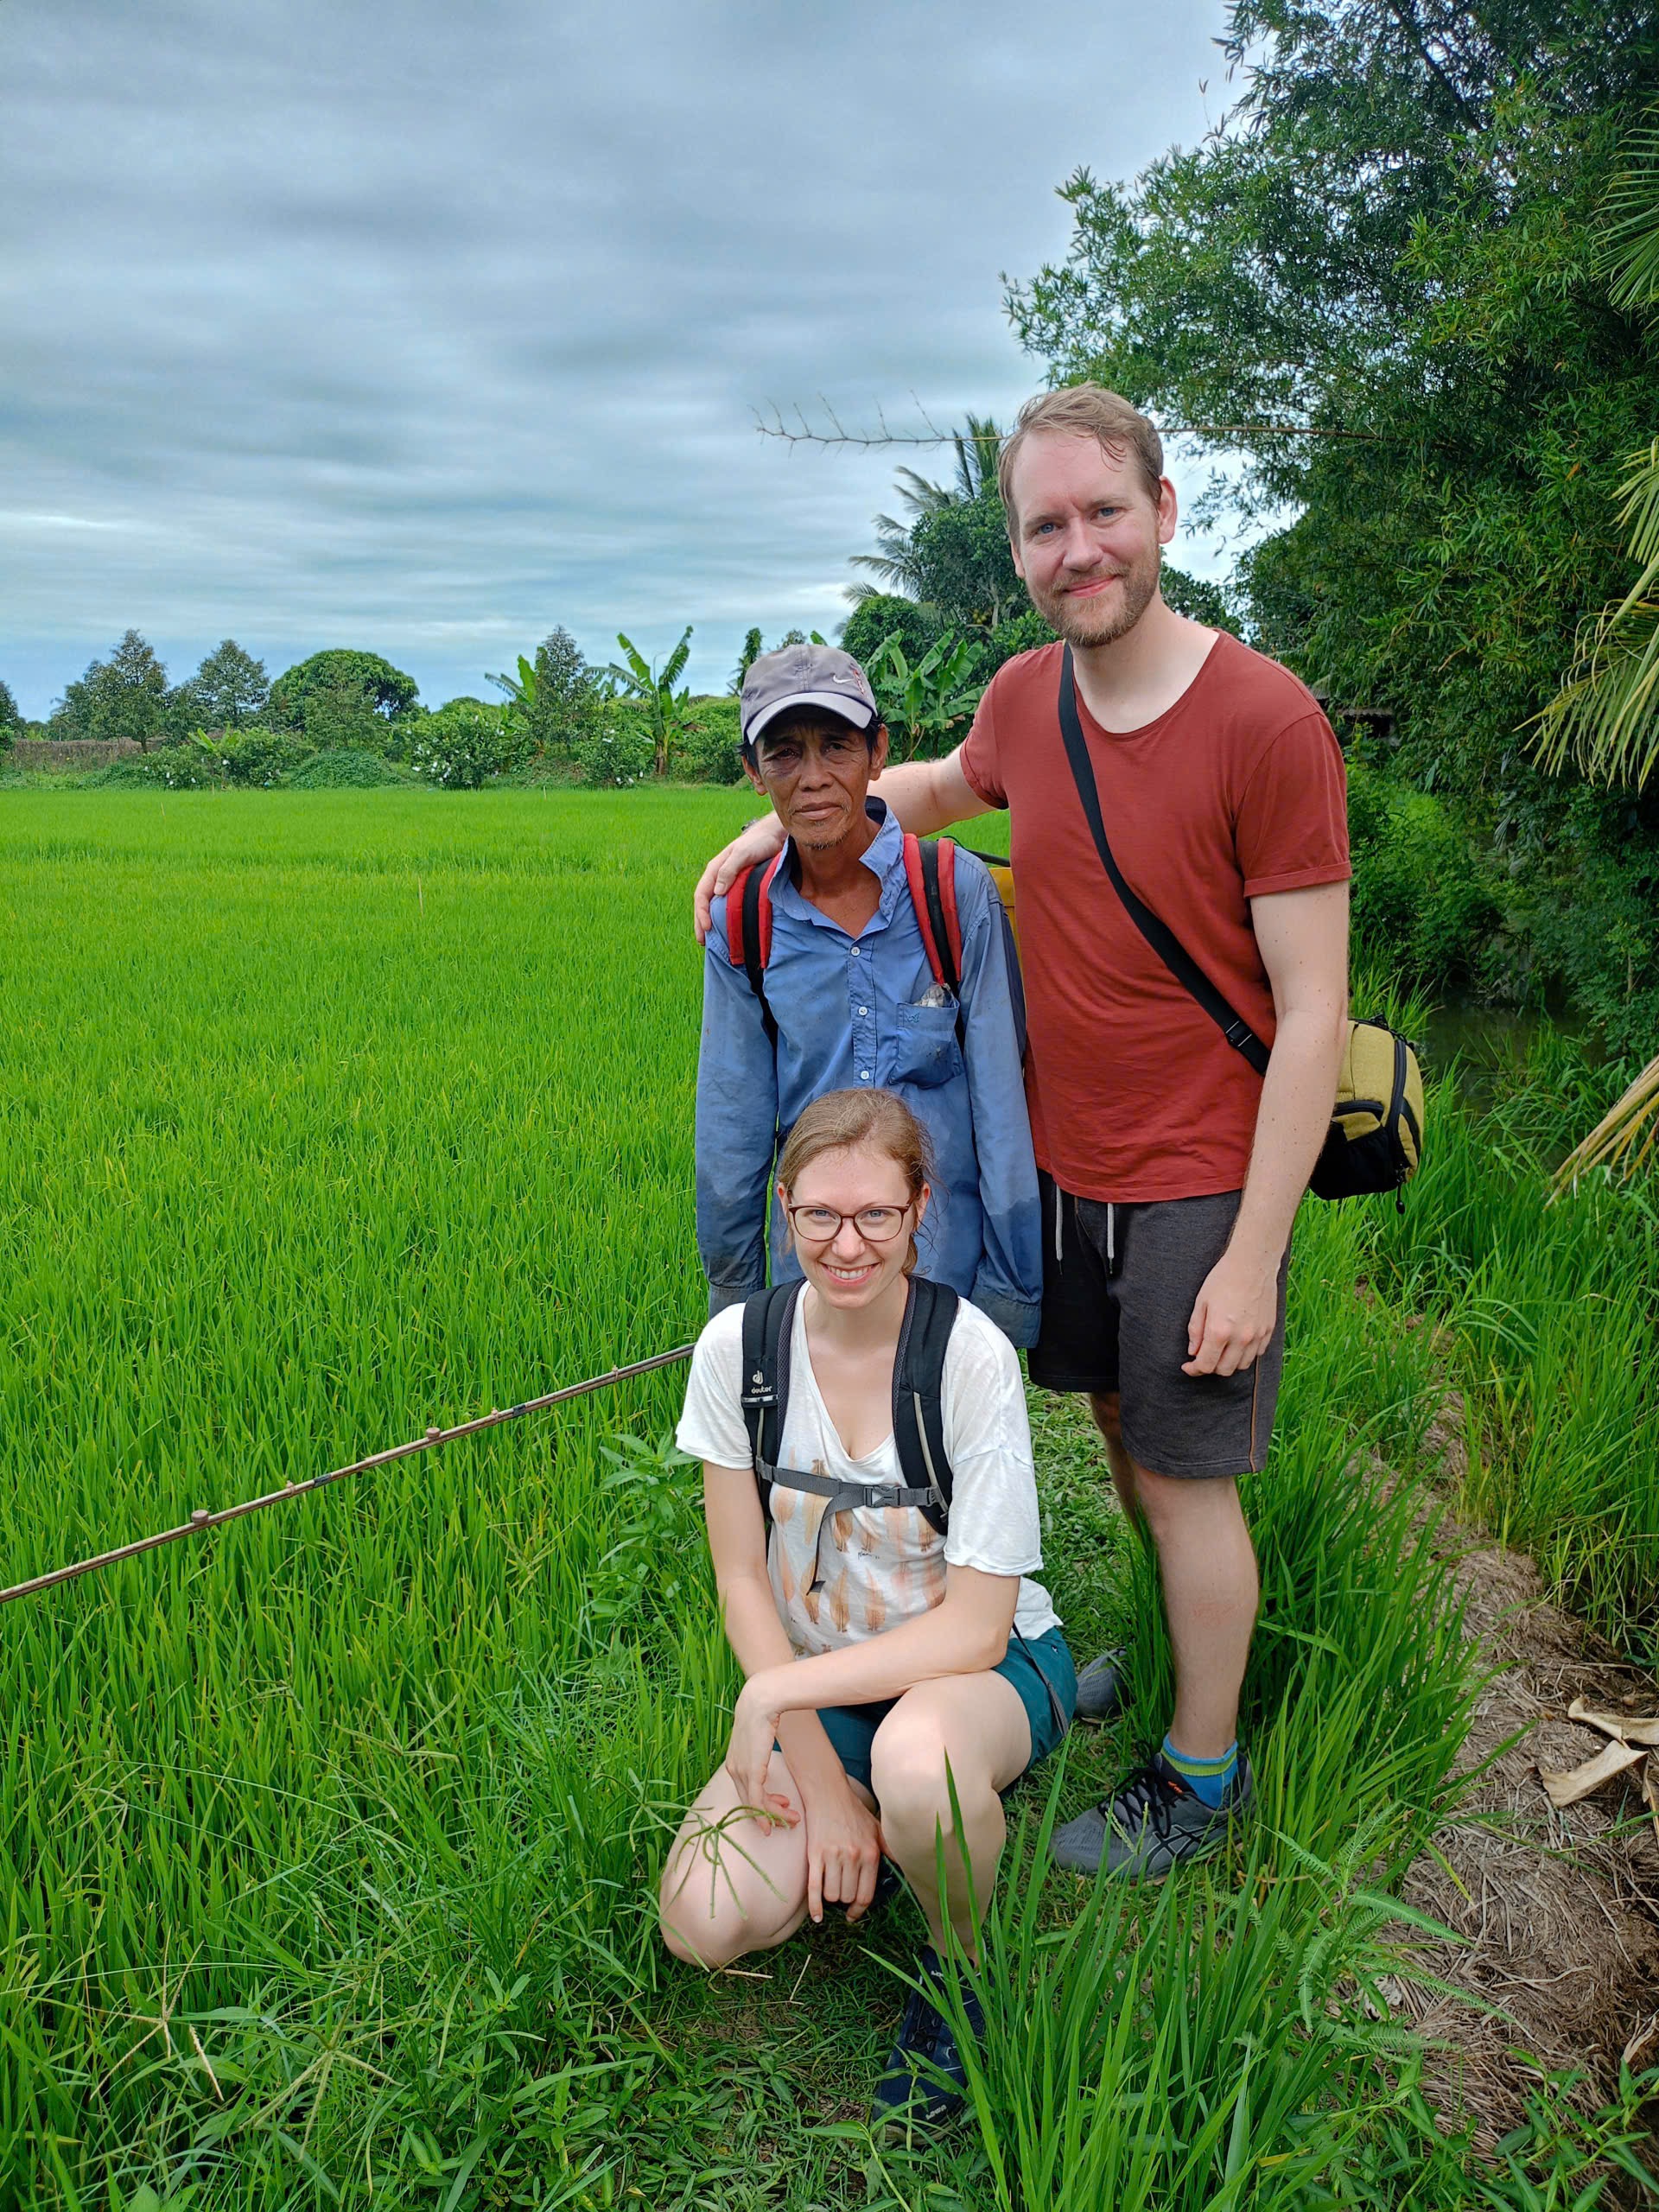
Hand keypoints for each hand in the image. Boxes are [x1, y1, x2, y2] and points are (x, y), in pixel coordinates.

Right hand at [694, 814, 786, 943]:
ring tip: (711, 940)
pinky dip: (724, 917)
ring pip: (714, 905)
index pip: (701, 894)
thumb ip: (729, 870)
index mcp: (715, 870)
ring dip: (710, 922)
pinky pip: (727, 905)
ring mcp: (729, 883)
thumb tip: (717, 891)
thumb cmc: (759, 843)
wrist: (774, 836)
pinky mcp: (740, 887)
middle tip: (703, 942)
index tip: (707, 928)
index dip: (701, 912)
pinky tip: (728, 928)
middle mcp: (719, 878)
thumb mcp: (743, 854)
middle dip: (701, 922)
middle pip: (704, 903)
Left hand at [724, 1676, 795, 1827]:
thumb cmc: (762, 1714)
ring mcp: (740, 1772)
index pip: (746, 1791)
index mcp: (734, 1762)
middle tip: (789, 1819)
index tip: (781, 1805)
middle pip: (750, 1802)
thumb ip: (758, 1750)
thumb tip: (766, 1752)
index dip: (763, 1804)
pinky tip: (779, 1820)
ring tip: (793, 1817)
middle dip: (770, 1814)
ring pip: (755, 1805)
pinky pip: (757, 1801)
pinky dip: (768, 1814)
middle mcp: (733, 1770)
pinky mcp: (750, 1772)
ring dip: (775, 1815)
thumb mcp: (758, 1737)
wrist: (760, 1701)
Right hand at [801, 1785, 884, 1926]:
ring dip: (831, 1896)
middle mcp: (853, 1856)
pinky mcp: (815, 1854)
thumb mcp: (877, 1830)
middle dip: (844, 1900)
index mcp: (870, 1853)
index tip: (853, 1914)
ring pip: (832, 1895)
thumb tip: (909, 1867)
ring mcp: (833, 1855)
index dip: (859, 1909)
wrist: (828, 1794)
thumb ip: (891, 1850)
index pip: (866, 1894)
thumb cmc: (854, 1813)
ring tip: (831, 1887)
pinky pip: (814, 1888)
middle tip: (842, 1892)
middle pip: (847, 1897)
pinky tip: (817, 1917)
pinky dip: (814, 1906)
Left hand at [1184, 1246, 1279, 1376]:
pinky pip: (1256, 1354)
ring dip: (1228, 1363)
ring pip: (1241, 1365)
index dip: (1194, 1369)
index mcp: (1220, 1331)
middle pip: (1224, 1370)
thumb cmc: (1223, 1279)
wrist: (1252, 1264)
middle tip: (1203, 1356)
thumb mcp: (1201, 1302)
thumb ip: (1196, 1330)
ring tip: (1220, 1350)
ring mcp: (1257, 1336)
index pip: (1206, 1365)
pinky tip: (1236, 1343)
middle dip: (1210, 1367)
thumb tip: (1193, 1351)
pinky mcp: (1268, 1330)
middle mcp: (1240, 1338)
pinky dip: (1244, 1354)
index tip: (1188, 1366)